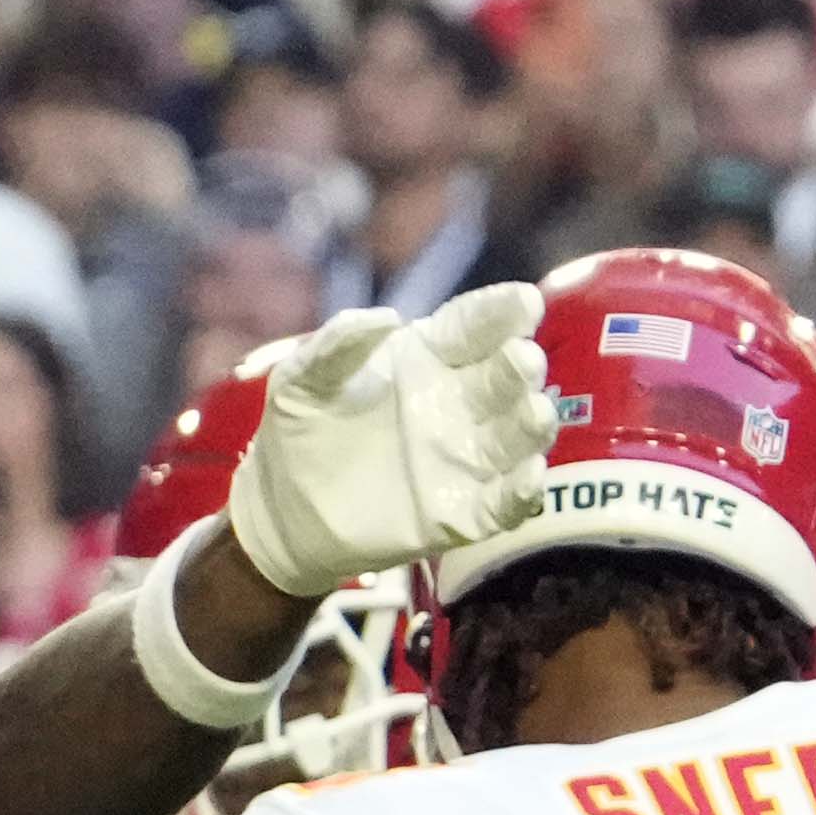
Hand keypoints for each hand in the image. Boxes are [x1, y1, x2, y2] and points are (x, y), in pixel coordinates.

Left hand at [225, 280, 563, 592]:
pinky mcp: (461, 512)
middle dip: (520, 365)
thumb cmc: (297, 432)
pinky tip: (528, 477)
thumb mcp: (300, 381)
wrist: (280, 511)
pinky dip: (522, 491)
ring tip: (535, 411)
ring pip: (518, 435)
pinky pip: (504, 502)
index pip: (475, 327)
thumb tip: (385, 319)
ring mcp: (465, 457)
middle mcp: (460, 402)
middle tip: (522, 359)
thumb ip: (335, 346)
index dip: (501, 312)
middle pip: (506, 377)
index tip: (522, 302)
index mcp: (429, 359)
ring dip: (533, 423)